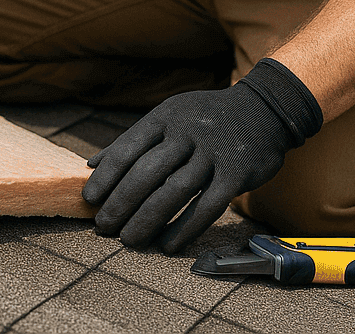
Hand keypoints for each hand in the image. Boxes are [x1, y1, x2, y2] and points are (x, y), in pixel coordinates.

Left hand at [82, 58, 322, 252]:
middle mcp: (188, 131)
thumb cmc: (207, 117)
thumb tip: (92, 165)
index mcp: (166, 116)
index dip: (106, 177)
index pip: (128, 148)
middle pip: (147, 172)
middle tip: (104, 227)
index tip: (89, 201)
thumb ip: (134, 140)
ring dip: (148, 219)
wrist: (265, 108)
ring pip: (174, 191)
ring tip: (129, 240)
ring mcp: (214, 152)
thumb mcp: (170, 116)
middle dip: (121, 203)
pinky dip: (185, 228)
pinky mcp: (237, 173)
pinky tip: (168, 245)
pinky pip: (207, 206)